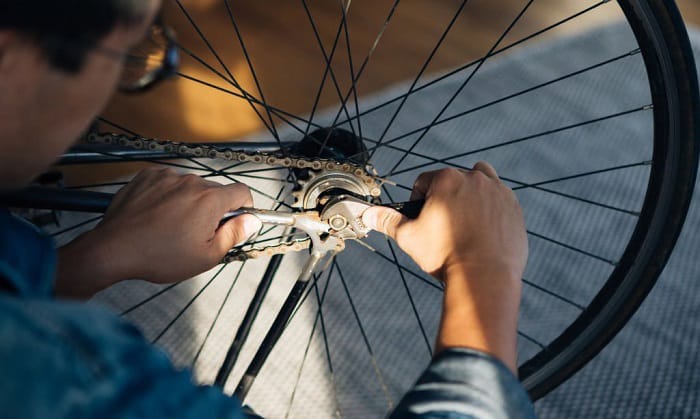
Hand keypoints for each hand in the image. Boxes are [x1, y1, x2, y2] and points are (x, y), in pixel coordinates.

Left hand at [55, 168, 260, 297]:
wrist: (114, 249)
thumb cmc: (161, 257)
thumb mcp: (206, 256)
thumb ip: (234, 234)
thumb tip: (253, 220)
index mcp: (210, 200)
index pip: (242, 192)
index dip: (244, 208)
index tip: (235, 222)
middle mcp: (191, 181)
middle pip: (215, 191)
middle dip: (212, 210)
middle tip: (197, 234)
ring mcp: (167, 177)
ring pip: (191, 187)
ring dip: (189, 202)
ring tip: (171, 226)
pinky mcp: (148, 176)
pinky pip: (168, 182)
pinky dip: (168, 195)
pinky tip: (157, 215)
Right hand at [363, 163, 526, 281]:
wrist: (485, 277)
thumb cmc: (446, 256)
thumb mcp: (409, 237)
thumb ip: (388, 220)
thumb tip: (368, 214)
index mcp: (447, 180)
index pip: (424, 181)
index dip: (419, 200)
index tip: (423, 219)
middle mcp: (475, 179)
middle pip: (453, 180)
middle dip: (446, 198)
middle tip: (443, 225)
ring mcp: (498, 192)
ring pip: (481, 183)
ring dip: (471, 196)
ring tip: (465, 221)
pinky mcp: (514, 208)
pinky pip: (500, 201)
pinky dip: (491, 210)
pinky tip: (483, 231)